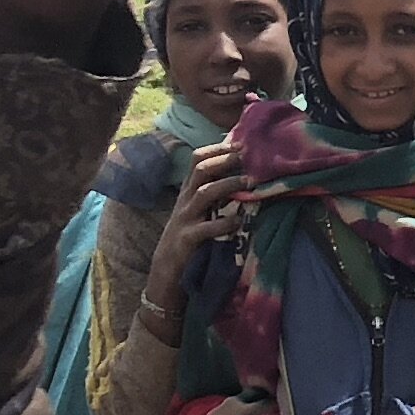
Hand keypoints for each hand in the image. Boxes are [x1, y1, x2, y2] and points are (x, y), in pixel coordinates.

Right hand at [140, 144, 255, 332]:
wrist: (166, 274)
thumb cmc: (189, 240)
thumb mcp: (199, 213)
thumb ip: (214, 195)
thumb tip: (242, 177)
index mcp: (188, 192)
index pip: (197, 160)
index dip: (217, 148)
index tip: (240, 141)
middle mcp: (185, 201)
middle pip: (199, 169)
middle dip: (223, 159)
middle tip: (247, 153)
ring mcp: (185, 219)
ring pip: (203, 193)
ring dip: (227, 185)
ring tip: (249, 181)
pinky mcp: (187, 240)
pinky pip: (205, 229)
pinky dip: (223, 224)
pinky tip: (239, 221)